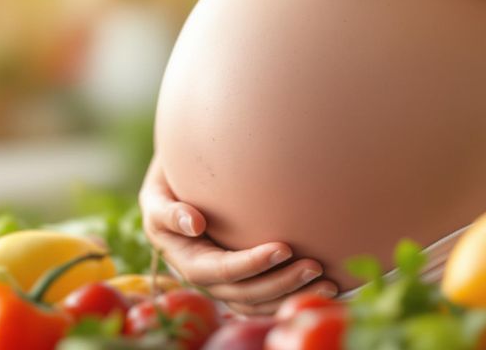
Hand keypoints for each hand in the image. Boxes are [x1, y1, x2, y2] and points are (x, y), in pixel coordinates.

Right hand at [139, 155, 337, 314]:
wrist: (178, 184)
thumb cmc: (168, 182)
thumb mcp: (157, 192)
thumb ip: (168, 210)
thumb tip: (194, 224)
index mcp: (184, 258)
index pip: (220, 270)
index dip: (252, 265)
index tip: (284, 248)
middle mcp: (203, 277)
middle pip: (244, 294)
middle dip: (280, 284)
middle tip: (315, 267)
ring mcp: (222, 283)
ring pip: (258, 304)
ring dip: (292, 297)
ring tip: (328, 285)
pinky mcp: (239, 281)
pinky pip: (265, 300)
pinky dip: (292, 297)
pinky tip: (322, 288)